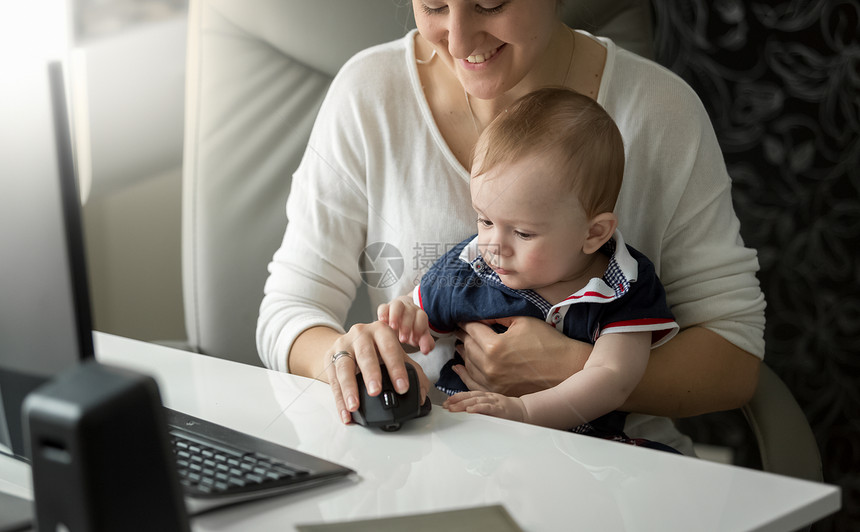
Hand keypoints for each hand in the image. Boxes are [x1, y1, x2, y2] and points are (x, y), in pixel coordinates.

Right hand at [325, 320, 429, 424]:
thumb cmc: (376, 350)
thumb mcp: (394, 353)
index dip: (397, 368)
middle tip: (376, 391)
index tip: (402, 387)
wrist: (349, 342)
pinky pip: (333, 381)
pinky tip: (346, 413)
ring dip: (349, 388)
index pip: (390, 348)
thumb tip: (421, 395)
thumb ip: (412, 371)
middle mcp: (360, 335)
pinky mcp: (329, 358)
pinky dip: (339, 400)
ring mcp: (342, 346)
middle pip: (365, 354)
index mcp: (381, 330)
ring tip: (355, 406)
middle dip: (371, 374)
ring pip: (344, 367)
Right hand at [377, 295, 435, 353]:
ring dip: (395, 316)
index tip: (415, 340)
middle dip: (406, 325)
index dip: (419, 328)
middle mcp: (409, 309)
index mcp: (419, 315)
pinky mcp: (385, 308)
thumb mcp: (419, 336)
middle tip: (403, 339)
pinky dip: (383, 313)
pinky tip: (383, 322)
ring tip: (393, 328)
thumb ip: (425, 342)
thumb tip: (426, 350)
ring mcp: (397, 307)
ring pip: (397, 306)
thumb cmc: (411, 329)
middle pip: (409, 312)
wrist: (401, 316)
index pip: (421, 317)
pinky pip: (383, 307)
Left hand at [443, 391, 526, 422]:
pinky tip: (470, 410)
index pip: (468, 394)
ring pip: (476, 401)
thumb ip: (479, 406)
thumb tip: (465, 410)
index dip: (456, 397)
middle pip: (470, 397)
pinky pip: (487, 407)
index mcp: (485, 395)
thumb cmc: (505, 410)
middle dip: (456, 401)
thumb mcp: (490, 405)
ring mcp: (494, 402)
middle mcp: (488, 396)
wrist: (523, 410)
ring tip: (453, 408)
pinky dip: (478, 408)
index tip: (446, 402)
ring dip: (463, 404)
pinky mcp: (500, 409)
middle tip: (446, 406)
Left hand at [454, 316, 590, 395]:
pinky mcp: (498, 392)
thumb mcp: (522, 321)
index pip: (472, 330)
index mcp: (495, 346)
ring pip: (468, 364)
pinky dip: (464, 374)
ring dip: (462, 352)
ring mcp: (492, 382)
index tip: (462, 318)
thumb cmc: (548, 343)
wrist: (567, 369)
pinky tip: (459, 366)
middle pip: (467, 346)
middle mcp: (490, 366)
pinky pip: (473, 383)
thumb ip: (498, 316)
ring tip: (459, 344)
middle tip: (460, 329)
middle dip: (463, 335)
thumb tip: (480, 316)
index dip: (465, 322)